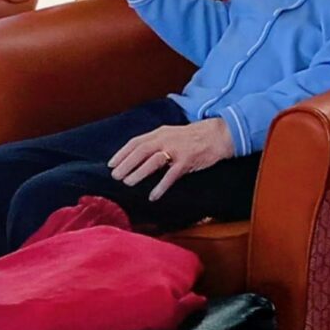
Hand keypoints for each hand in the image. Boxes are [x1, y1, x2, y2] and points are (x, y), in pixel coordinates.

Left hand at [109, 119, 234, 201]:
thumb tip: (141, 154)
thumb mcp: (173, 134)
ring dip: (138, 173)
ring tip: (128, 183)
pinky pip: (170, 175)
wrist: (219, 135)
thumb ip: (158, 142)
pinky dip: (160, 186)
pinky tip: (153, 196)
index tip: (111, 164)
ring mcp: (176, 150)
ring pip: (152, 161)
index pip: (136, 142)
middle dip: (125, 164)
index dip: (121, 153)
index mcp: (160, 132)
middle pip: (140, 151)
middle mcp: (166, 139)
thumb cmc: (196, 136)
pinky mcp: (187, 161)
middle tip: (115, 176)